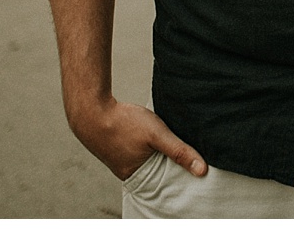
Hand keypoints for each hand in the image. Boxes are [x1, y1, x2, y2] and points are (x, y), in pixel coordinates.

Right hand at [67, 97, 207, 180]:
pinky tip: (151, 135)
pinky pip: (138, 150)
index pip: (165, 182)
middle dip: (170, 163)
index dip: (180, 174)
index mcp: (137, 176)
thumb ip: (179, 151)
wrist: (91, 110)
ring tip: (170, 142)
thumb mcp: (157, 135)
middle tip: (187, 153)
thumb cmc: (123, 123)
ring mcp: (121, 159)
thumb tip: (202, 170)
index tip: (195, 167)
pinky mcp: (117, 147)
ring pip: (148, 158)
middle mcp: (128, 171)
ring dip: (159, 152)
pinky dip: (148, 145)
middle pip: (157, 170)